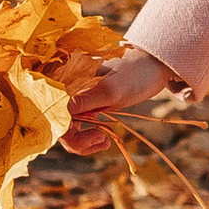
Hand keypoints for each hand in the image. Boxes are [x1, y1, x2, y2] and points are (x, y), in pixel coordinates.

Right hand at [65, 43, 182, 151]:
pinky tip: (104, 139)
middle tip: (103, 140)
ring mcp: (78, 101)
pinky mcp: (87, 108)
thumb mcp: (112, 89)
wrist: (153, 65)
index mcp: (68, 84)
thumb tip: (63, 112)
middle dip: (78, 141)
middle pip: (59, 126)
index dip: (69, 132)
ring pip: (68, 131)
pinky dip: (89, 139)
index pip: (55, 114)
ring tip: (105, 141)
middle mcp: (68, 93)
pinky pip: (79, 129)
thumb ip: (87, 100)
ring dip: (83, 143)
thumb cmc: (135, 73)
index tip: (96, 135)